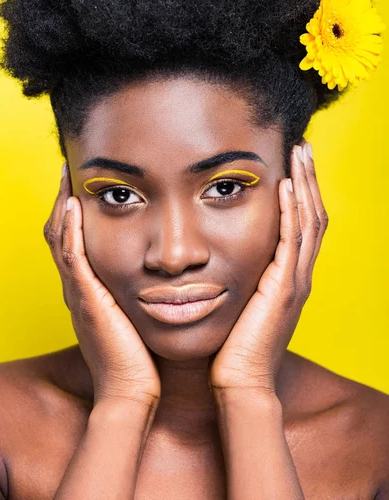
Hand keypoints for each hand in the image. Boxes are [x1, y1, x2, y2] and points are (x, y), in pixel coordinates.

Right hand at [44, 164, 160, 408]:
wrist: (132, 391)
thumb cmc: (140, 357)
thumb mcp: (137, 316)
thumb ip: (140, 293)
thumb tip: (166, 272)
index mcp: (90, 290)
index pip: (76, 241)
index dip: (76, 212)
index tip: (86, 185)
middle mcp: (78, 288)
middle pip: (61, 234)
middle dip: (65, 200)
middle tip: (71, 170)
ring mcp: (78, 293)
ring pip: (60, 239)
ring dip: (63, 204)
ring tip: (69, 175)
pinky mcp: (86, 299)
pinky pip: (72, 257)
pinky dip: (70, 229)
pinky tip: (74, 204)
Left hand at [208, 139, 328, 395]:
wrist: (239, 383)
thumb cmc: (233, 346)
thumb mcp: (240, 303)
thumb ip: (239, 279)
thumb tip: (217, 258)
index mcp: (288, 277)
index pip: (301, 224)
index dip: (301, 192)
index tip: (291, 163)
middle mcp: (298, 275)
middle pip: (313, 215)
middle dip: (309, 178)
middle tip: (303, 147)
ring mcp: (295, 281)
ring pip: (309, 221)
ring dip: (306, 184)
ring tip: (300, 152)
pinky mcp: (284, 288)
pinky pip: (293, 241)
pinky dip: (292, 210)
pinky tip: (287, 185)